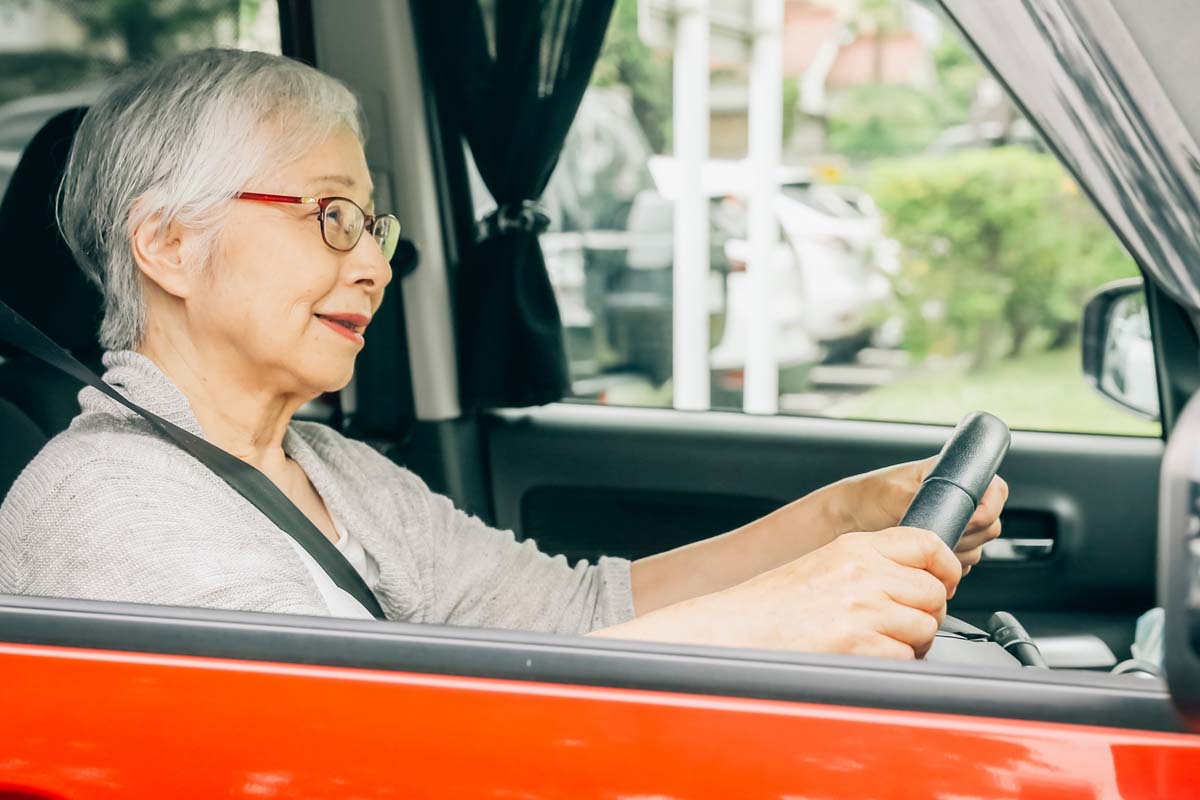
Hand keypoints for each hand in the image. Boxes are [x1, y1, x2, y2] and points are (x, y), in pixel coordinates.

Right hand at [650, 527, 960, 658]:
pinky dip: (891, 663)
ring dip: (910, 642)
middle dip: (926, 612)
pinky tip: (863, 657)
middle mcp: (864, 574)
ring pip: (925, 628)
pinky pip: (905, 657)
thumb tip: (916, 578)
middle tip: (901, 623)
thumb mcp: (823, 565)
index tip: (944, 581)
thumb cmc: (770, 605)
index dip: (945, 566)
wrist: (735, 632)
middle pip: (934, 592)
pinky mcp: (861, 646)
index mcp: (854, 548)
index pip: (927, 543)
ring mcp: (864, 610)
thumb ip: (869, 565)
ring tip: (877, 643)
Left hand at [835, 457, 1008, 574]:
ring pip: (979, 548)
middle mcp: (960, 499)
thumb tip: (950, 508)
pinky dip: (949, 566)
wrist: (851, 520)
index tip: (968, 521)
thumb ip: (926, 499)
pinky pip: (964, 564)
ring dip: (958, 553)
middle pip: (991, 525)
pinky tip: (926, 559)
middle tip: (939, 535)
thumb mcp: (896, 493)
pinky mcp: (947, 547)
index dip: (987, 509)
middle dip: (969, 536)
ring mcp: (955, 525)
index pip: (996, 490)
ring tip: (926, 545)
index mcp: (955, 475)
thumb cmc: (869, 497)